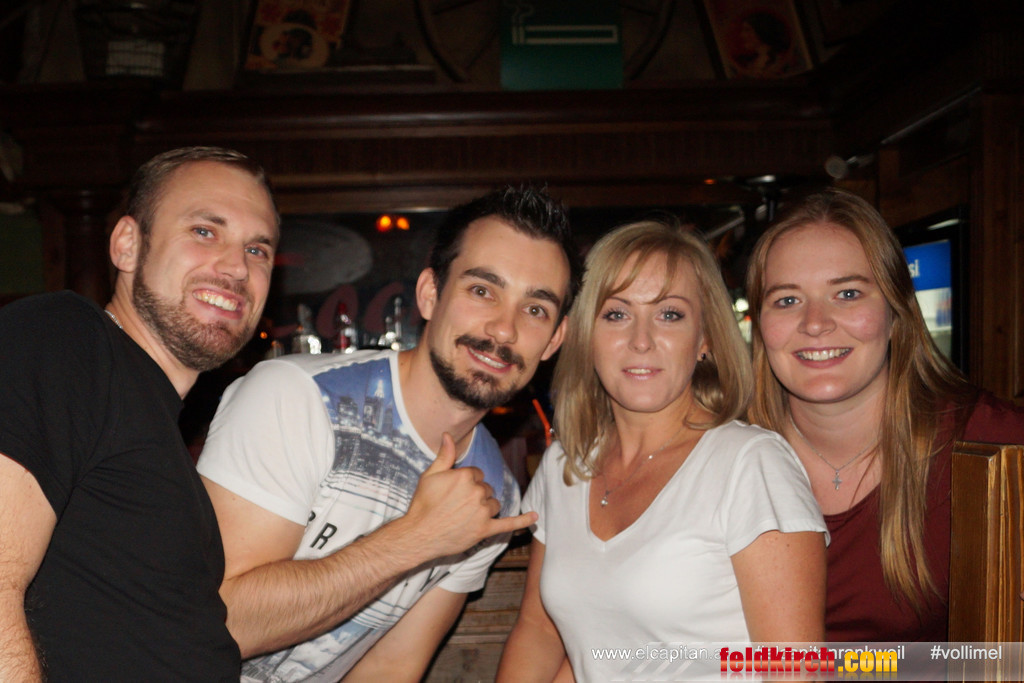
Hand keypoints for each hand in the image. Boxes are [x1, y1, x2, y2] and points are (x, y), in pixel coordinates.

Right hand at [401, 433, 536, 559]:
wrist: (418, 534)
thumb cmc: (423, 504)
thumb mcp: (430, 475)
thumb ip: (444, 455)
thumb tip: (448, 434)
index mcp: (465, 476)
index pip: (477, 474)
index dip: (466, 482)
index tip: (454, 492)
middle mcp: (477, 492)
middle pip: (487, 489)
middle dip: (476, 495)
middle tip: (456, 505)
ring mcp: (483, 512)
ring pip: (495, 504)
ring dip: (485, 508)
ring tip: (465, 515)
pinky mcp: (485, 530)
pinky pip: (508, 524)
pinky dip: (523, 520)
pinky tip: (534, 515)